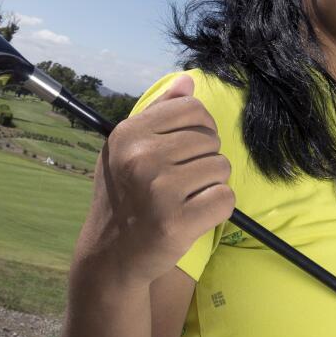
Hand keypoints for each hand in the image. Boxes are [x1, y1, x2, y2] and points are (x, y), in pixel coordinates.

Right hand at [75, 74, 234, 286]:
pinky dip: (216, 209)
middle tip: (181, 183)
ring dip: (211, 185)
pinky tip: (193, 216)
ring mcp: (158, 190)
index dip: (200, 129)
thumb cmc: (124, 197)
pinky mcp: (177, 221)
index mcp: (128, 134)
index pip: (193, 109)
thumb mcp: (128, 149)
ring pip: (221, 168)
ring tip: (185, 199)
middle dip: (205, 161)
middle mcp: (140, 157)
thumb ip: (158, 113)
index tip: (187, 151)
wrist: (110, 256)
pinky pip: (225, 199)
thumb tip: (188, 81)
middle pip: (211, 139)